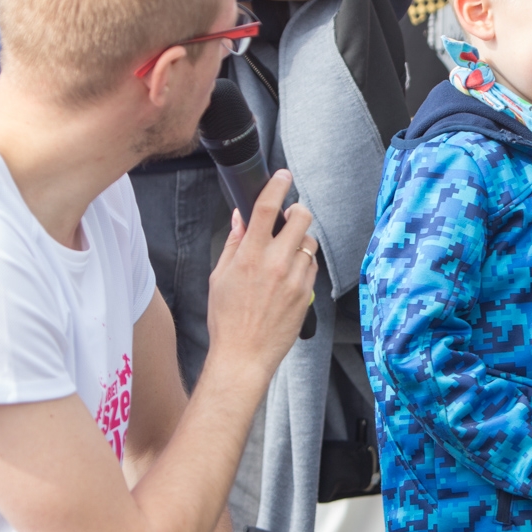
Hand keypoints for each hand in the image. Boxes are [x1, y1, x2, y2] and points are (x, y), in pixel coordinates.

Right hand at [205, 170, 317, 381]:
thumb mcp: (219, 276)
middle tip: (289, 217)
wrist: (243, 355)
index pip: (267, 207)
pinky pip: (312, 267)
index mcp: (250, 255)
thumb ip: (234, 243)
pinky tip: (289, 275)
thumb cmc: (226, 319)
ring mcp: (294, 279)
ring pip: (309, 243)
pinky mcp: (306, 293)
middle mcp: (275, 263)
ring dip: (300, 241)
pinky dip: (304, 264)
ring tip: (285, 253)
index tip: (283, 175)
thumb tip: (240, 218)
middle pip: (301, 218)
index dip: (277, 185)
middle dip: (297, 211)